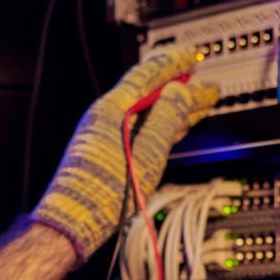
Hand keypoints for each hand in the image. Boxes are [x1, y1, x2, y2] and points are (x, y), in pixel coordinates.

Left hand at [30, 45, 218, 262]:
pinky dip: (162, 125)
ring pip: (147, 112)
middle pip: (149, 92)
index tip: (194, 56)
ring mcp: (105, 134)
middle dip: (181, 87)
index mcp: (112, 109)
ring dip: (175, 107)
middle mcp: (105, 117)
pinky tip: (175, 128)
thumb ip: (166, 118)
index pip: (147, 73)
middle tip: (204, 82)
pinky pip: (141, 129)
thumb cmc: (102, 195)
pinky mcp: (107, 152)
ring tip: (199, 104)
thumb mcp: (147, 153)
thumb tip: (182, 91)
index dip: (174, 62)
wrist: (74, 223)